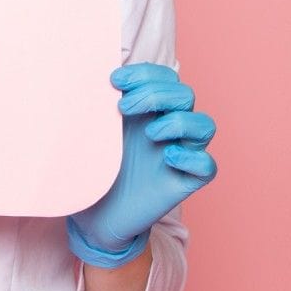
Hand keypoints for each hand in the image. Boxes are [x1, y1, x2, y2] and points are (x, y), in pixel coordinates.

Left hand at [66, 61, 217, 267]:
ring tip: (149, 134)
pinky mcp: (184, 182)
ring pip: (204, 125)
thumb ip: (93, 105)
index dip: (146, 74)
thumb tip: (83, 74)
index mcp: (148, 111)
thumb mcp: (89, 133)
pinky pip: (207, 166)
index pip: (165, 78)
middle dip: (155, 94)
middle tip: (123, 108)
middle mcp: (168, 129)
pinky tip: (168, 158)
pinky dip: (192, 157)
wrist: (94, 216)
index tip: (114, 81)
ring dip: (178, 122)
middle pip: (186, 95)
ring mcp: (179, 154)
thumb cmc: (92, 169)